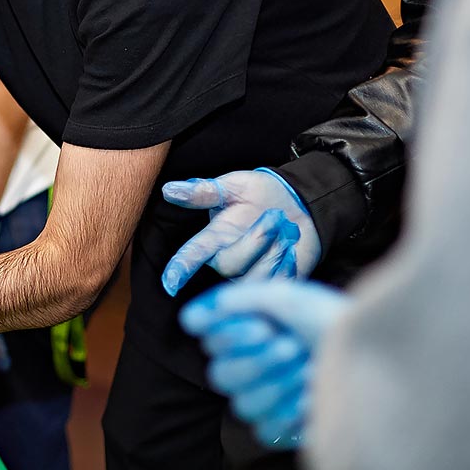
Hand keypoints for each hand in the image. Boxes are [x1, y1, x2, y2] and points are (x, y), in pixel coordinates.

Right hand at [160, 169, 320, 294]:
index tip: (170, 283)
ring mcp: (250, 274)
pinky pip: (277, 283)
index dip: (180, 268)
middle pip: (229, 265)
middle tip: (275, 217)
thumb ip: (204, 191)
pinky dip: (288, 264)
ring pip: (255, 278)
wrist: (300, 204)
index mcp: (214, 237)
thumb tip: (169, 189)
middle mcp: (227, 259)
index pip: (192, 255)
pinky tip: (291, 249)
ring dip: (275, 251)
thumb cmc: (262, 194)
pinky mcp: (274, 283)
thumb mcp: (234, 186)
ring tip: (285, 231)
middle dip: (255, 241)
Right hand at [179, 280, 349, 448]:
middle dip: (258, 360)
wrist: (379, 358)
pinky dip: (291, 412)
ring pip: (242, 403)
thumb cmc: (336, 322)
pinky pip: (265, 428)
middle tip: (293, 347)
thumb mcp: (289, 297)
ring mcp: (264, 399)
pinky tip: (313, 399)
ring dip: (279, 384)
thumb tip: (201, 313)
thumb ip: (242, 299)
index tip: (261, 327)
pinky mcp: (282, 429)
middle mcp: (249, 364)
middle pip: (220, 375)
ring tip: (311, 370)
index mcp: (246, 330)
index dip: (228, 335)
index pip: (209, 338)